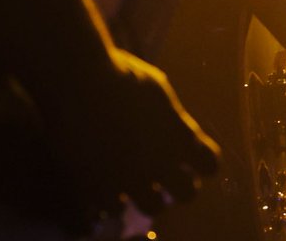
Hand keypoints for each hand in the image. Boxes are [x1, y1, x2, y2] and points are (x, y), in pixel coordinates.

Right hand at [0, 49, 221, 229]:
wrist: (76, 82)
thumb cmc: (117, 74)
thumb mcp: (156, 87)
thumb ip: (171, 115)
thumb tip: (178, 130)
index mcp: (178, 136)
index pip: (209, 163)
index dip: (203, 160)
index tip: (192, 155)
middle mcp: (159, 164)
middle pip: (187, 192)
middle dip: (182, 184)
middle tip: (168, 174)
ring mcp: (129, 181)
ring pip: (152, 206)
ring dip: (148, 194)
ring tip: (135, 182)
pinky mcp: (98, 190)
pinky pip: (111, 211)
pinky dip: (110, 203)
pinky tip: (104, 190)